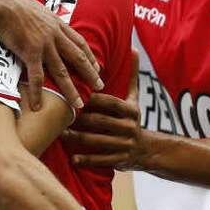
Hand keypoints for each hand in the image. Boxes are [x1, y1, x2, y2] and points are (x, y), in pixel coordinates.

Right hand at [0, 0, 101, 110]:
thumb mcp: (34, 6)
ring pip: (62, 72)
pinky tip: (38, 106)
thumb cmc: (12, 3)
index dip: (89, 56)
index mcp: (56, 24)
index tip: (97, 66)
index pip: (79, 42)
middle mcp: (54, 35)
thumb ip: (41, 14)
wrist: (2, 5)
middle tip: (100, 86)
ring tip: (78, 105)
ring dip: (71, 90)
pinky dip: (37, 93)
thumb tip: (38, 13)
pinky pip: (36, 77)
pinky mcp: (30, 53)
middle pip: (77, 58)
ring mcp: (44, 45)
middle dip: (90, 74)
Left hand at [64, 50, 150, 170]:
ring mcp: (125, 145)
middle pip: (101, 122)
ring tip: (61, 134)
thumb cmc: (133, 119)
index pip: (109, 102)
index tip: (74, 94)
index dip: (92, 99)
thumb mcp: (134, 98)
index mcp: (130, 111)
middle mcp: (129, 127)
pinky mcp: (120, 161)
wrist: (149, 150)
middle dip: (80, 119)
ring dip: (78, 139)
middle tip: (60, 115)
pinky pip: (102, 161)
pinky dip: (87, 160)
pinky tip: (72, 159)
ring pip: (98, 141)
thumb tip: (134, 49)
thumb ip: (131, 75)